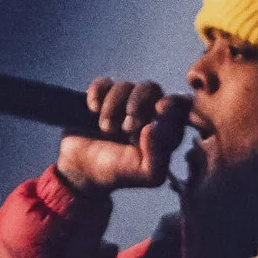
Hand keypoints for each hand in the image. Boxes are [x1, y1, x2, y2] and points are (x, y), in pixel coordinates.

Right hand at [57, 78, 191, 191]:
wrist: (78, 171)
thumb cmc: (118, 173)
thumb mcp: (146, 174)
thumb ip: (159, 157)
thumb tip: (152, 127)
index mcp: (164, 128)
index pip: (179, 105)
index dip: (172, 103)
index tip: (160, 108)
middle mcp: (145, 112)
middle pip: (152, 89)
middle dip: (139, 104)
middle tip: (127, 127)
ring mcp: (121, 103)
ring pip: (126, 86)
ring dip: (114, 106)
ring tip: (106, 129)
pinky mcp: (100, 97)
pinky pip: (103, 83)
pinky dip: (98, 94)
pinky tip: (93, 110)